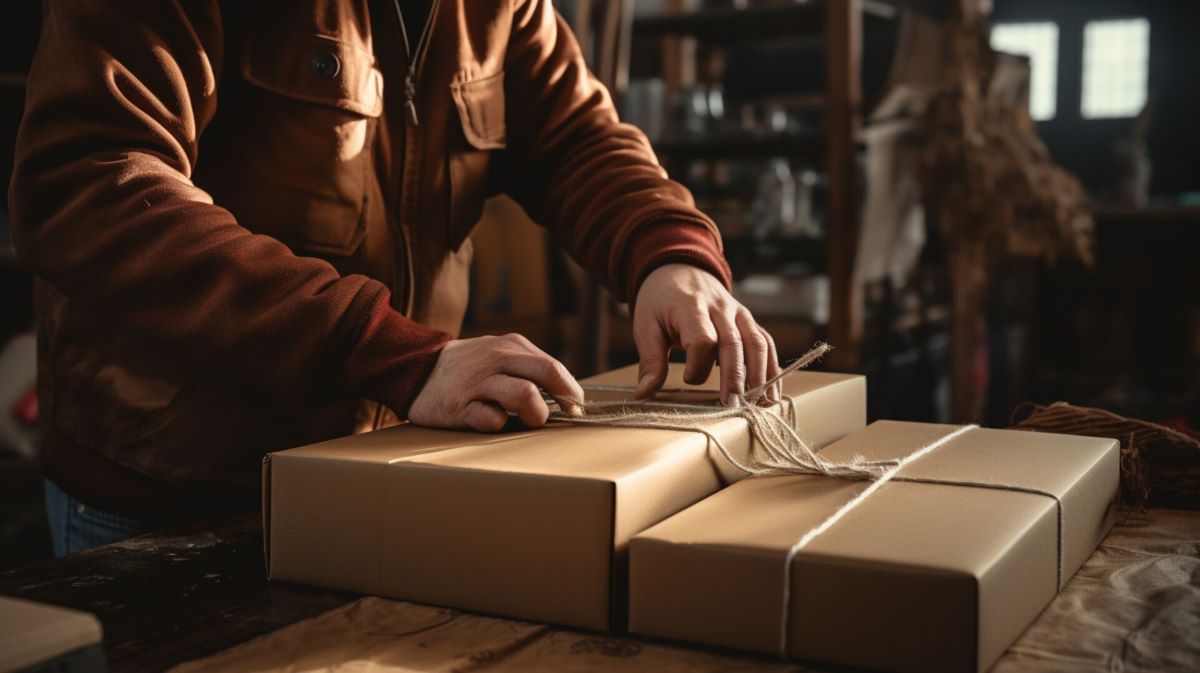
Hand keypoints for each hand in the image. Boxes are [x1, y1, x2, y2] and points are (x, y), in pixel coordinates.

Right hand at [408, 334, 584, 431]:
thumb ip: (528, 368)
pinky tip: (492, 421)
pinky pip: (491, 419)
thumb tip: (567, 395)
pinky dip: (499, 424)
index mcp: (511, 346)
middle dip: (563, 399)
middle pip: (547, 373)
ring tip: (530, 421)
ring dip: (536, 414)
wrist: (415, 371)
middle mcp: (497, 359)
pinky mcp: (459, 405)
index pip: (554, 367)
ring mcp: (478, 382)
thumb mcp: (498, 356)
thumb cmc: (468, 371)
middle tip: (565, 417)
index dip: (571, 391)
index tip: (577, 409)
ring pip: (525, 395)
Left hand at [633, 264, 779, 403]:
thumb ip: (650, 361)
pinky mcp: (747, 320)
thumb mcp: (646, 327)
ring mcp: (738, 313)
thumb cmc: (660, 302)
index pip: (702, 339)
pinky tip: (771, 392)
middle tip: (733, 406)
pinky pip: (765, 342)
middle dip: (735, 377)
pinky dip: (772, 367)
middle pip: (733, 344)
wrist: (678, 268)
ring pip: (756, 342)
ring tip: (759, 404)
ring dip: (760, 374)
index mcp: (690, 307)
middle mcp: (719, 308)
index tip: (688, 380)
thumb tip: (643, 395)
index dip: (698, 365)